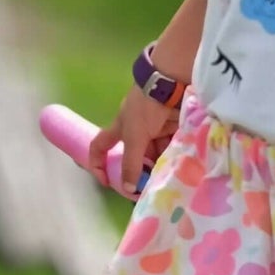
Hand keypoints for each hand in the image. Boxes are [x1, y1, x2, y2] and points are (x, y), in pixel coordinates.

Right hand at [89, 84, 179, 200]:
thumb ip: (131, 162)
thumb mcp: (135, 136)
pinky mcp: (172, 128)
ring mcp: (155, 129)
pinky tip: (177, 168)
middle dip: (141, 171)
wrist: (170, 85)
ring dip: (159, 166)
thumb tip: (128, 189)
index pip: (100, 147)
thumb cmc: (145, 107)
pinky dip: (172, 157)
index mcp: (120, 129)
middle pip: (135, 156)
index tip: (105, 181)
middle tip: (148, 187)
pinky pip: (170, 148)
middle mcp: (136, 131)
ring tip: (166, 179)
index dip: (97, 163)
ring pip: (155, 154)